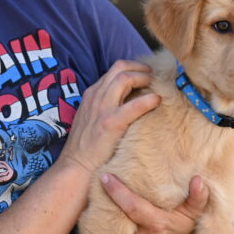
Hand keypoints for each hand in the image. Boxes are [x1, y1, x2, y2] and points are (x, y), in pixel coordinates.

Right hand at [60, 60, 158, 174]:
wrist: (77, 165)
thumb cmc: (88, 145)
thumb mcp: (92, 116)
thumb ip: (106, 104)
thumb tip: (129, 98)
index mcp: (92, 93)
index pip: (114, 69)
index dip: (133, 68)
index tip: (146, 74)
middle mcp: (96, 96)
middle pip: (120, 67)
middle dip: (140, 68)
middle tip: (153, 76)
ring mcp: (102, 108)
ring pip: (125, 78)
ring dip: (144, 78)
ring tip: (156, 86)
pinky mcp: (111, 123)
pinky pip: (134, 105)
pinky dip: (149, 100)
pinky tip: (157, 101)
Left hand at [100, 174, 209, 233]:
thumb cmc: (190, 224)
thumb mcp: (196, 212)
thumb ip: (198, 197)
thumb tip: (198, 181)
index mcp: (157, 224)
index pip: (132, 206)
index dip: (117, 191)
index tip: (105, 177)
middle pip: (116, 216)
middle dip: (104, 199)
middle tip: (95, 178)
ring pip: (113, 226)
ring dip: (104, 210)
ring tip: (95, 190)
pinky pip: (114, 233)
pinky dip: (108, 220)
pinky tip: (103, 206)